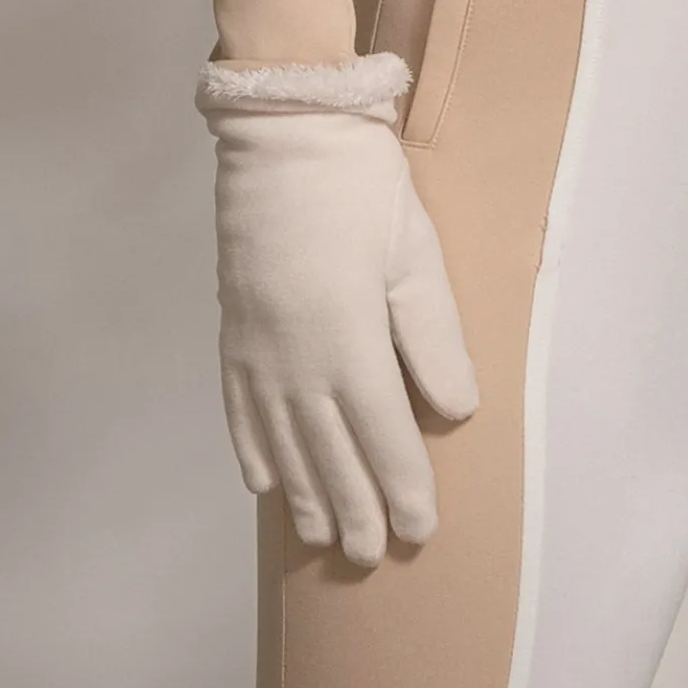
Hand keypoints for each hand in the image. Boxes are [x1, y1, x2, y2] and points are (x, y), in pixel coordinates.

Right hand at [211, 108, 478, 566]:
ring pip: (282, 442)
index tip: (420, 532)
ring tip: (325, 537)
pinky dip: (252, 450)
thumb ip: (434, 339)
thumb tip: (455, 413)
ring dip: (304, 494)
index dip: (403, 488)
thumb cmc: (361, 187)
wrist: (281, 132)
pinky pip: (239, 408)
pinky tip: (262, 484)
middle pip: (328, 454)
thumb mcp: (416, 254)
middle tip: (372, 555)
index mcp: (349, 342)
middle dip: (354, 509)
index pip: (382, 436)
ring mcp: (257, 349)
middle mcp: (296, 360)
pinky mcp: (233, 331)